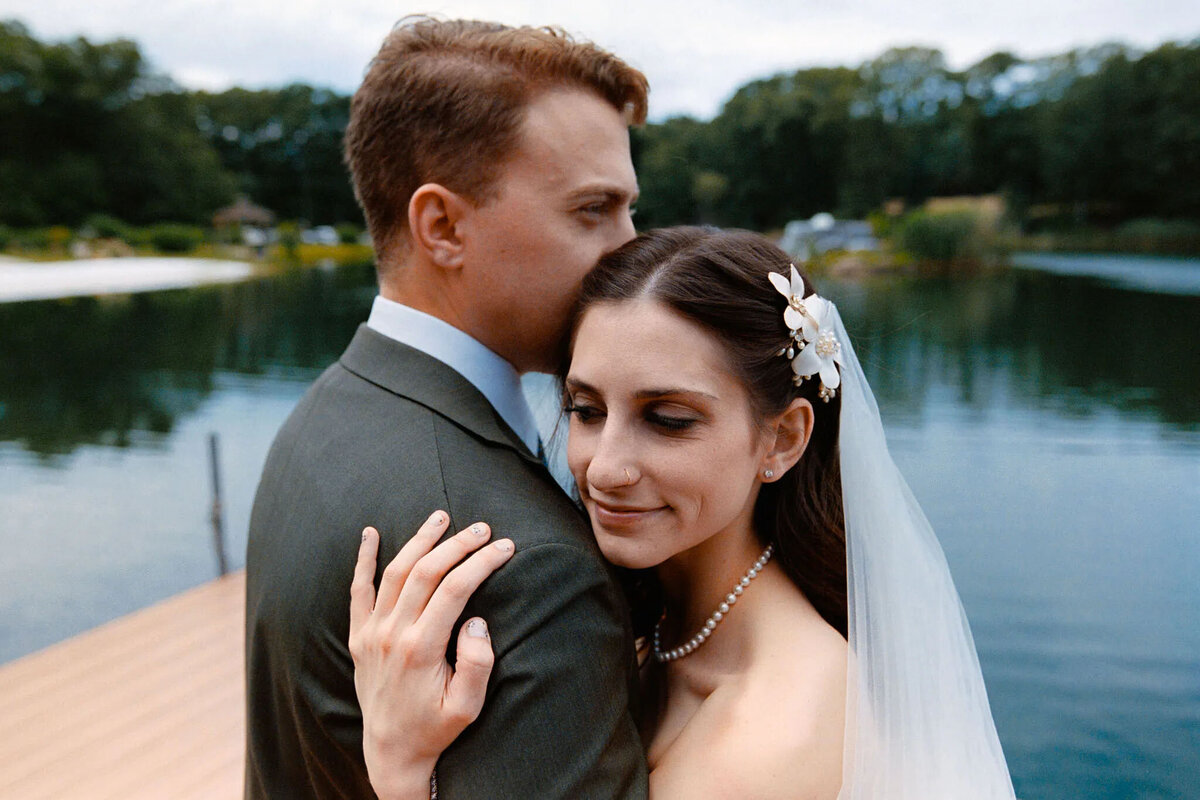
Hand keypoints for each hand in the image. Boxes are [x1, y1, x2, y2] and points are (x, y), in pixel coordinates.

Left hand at [349, 511, 514, 799]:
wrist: (391, 751)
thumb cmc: (435, 728)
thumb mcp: (467, 707)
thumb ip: (476, 664)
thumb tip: (477, 622)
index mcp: (421, 648)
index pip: (454, 589)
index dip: (481, 563)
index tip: (504, 547)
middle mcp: (392, 634)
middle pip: (425, 572)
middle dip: (457, 544)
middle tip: (483, 527)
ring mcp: (371, 632)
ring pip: (394, 572)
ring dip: (419, 540)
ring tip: (441, 516)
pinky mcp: (358, 636)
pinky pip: (358, 590)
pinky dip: (363, 559)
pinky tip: (370, 534)